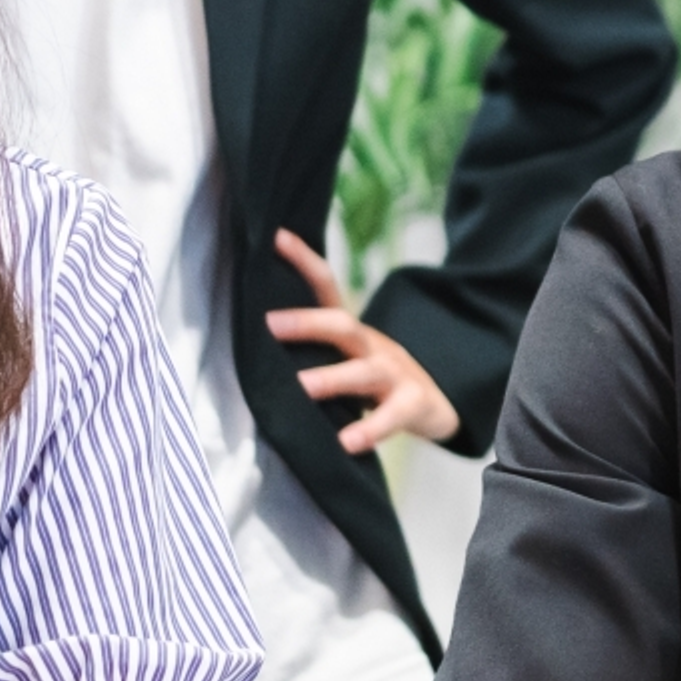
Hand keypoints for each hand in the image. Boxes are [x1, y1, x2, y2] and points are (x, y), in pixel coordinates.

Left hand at [271, 229, 458, 452]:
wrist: (437, 404)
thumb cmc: (374, 383)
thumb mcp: (345, 358)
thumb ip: (310, 351)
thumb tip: (243, 348)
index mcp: (352, 333)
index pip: (327, 288)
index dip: (303, 261)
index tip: (275, 237)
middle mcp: (373, 346)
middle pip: (343, 326)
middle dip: (308, 323)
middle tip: (270, 325)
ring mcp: (395, 374)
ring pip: (365, 370)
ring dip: (333, 378)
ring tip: (303, 388)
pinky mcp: (413, 404)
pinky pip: (392, 417)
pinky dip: (370, 430)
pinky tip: (347, 442)